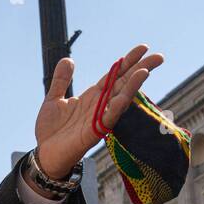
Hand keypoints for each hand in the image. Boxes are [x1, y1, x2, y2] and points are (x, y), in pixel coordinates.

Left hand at [34, 45, 164, 179]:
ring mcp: (98, 119)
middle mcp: (99, 106)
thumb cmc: (50, 130)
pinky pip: (108, 119)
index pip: (114, 76)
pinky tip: (124, 97)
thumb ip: (61, 80)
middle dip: (140, 70)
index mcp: (92, 96)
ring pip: (120, 100)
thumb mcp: (53, 99)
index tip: (143, 48)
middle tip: (159, 57)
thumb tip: (68, 59)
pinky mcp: (93, 134)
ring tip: (145, 71)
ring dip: (133, 86)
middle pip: (123, 84)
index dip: (127, 62)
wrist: (44, 155)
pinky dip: (116, 108)